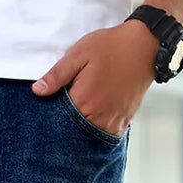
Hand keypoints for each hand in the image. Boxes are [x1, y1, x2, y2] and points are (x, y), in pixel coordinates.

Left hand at [31, 21, 159, 138]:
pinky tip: (93, 117)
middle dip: (66, 125)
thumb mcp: (79, 54)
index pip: (58, 121)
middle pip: (73, 132)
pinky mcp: (122, 123)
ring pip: (88, 136)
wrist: (145, 45)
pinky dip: (96, 129)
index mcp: (84, 102)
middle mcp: (99, 117)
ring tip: (83, 111)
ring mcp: (112, 122)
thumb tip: (37, 91)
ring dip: (82, 129)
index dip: (52, 117)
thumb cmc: (112, 46)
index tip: (50, 111)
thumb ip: (57, 75)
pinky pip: (104, 135)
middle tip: (67, 110)